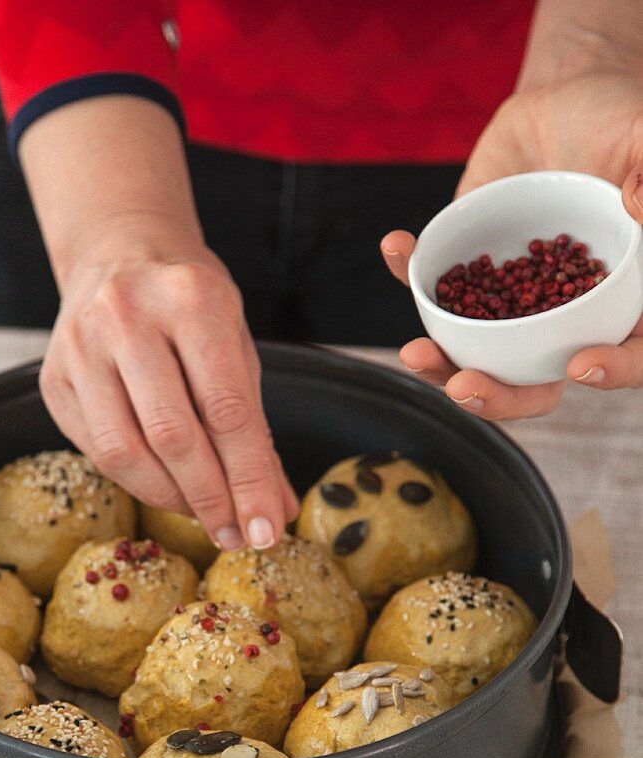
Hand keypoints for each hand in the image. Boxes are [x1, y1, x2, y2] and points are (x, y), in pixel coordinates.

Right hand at [39, 224, 296, 549]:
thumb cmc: (188, 303)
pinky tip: (167, 488)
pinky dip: (138, 481)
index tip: (267, 528)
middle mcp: (127, 316)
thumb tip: (273, 509)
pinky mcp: (52, 377)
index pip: (227, 409)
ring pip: (125, 452)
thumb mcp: (235, 346)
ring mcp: (80, 346)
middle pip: (173, 436)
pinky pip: (96, 450)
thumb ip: (255, 426)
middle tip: (236, 534)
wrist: (118, 252)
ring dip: (172, 498)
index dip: (249, 478)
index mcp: (191, 298)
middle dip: (211, 498)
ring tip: (204, 516)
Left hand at [382, 73, 642, 418]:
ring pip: (480, 360)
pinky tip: (396, 246)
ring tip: (414, 354)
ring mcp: (512, 308)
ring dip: (442, 367)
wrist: (564, 104)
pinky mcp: (470, 278)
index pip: (631, 357)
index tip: (580, 365)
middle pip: (541, 384)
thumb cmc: (619, 125)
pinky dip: (409, 273)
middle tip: (466, 385)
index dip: (614, 372)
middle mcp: (565, 321)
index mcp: (622, 305)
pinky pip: (436, 291)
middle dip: (501, 397)